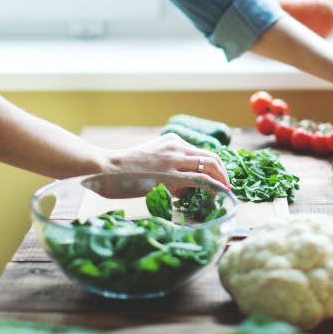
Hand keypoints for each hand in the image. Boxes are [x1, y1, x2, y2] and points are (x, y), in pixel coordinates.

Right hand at [105, 133, 230, 193]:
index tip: (219, 178)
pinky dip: (214, 186)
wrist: (105, 168)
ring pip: (209, 165)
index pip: (201, 152)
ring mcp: (174, 159)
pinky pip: (200, 179)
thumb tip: (183, 186)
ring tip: (225, 191)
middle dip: (222, 172)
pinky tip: (218, 193)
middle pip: (210, 157)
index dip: (214, 166)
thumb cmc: (123, 170)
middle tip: (227, 186)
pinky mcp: (170, 174)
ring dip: (221, 179)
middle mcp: (176, 146)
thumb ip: (168, 167)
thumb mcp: (151, 160)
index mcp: (172, 140)